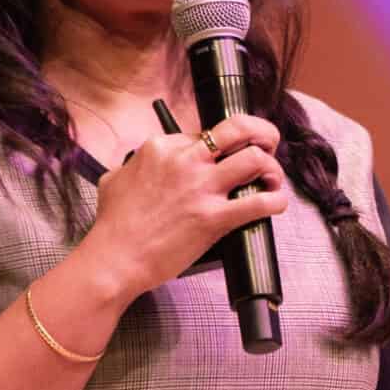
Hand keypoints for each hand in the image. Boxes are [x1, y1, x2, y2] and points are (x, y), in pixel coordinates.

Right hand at [82, 113, 289, 296]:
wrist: (114, 259)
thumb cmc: (113, 225)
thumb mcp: (115, 179)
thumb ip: (133, 166)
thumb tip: (139, 166)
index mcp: (161, 148)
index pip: (205, 134)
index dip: (221, 147)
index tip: (224, 159)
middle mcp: (185, 161)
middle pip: (238, 129)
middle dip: (262, 132)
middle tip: (269, 144)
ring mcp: (201, 188)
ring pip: (255, 159)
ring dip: (272, 167)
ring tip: (272, 179)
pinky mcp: (214, 218)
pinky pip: (258, 202)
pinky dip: (276, 201)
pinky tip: (276, 203)